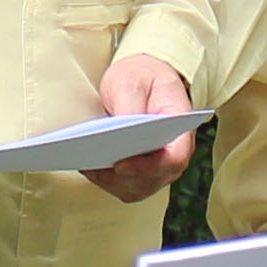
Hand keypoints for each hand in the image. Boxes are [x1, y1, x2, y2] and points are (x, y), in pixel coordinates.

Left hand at [81, 52, 200, 201]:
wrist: (145, 78)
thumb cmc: (142, 77)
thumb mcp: (133, 81)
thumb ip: (129, 106)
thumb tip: (120, 133)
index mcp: (181, 128)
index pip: (174, 159)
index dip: (148, 168)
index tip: (119, 165)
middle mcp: (174, 153)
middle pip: (152, 180)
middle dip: (120, 178)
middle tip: (91, 165)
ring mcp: (160, 166)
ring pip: (137, 189)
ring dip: (110, 182)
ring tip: (86, 165)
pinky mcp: (142, 171)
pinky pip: (126, 187)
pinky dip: (106, 181)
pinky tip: (88, 167)